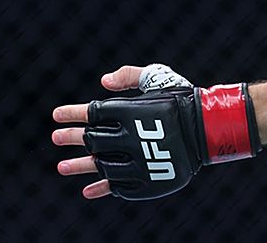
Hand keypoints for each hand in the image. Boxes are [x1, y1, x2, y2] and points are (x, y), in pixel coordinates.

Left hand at [52, 63, 257, 200]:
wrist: (211, 129)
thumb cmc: (181, 99)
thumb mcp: (156, 77)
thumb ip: (129, 76)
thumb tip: (104, 81)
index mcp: (130, 112)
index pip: (92, 113)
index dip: (71, 114)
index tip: (56, 115)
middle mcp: (131, 138)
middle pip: (92, 140)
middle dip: (71, 139)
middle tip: (56, 138)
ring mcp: (140, 162)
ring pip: (102, 166)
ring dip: (80, 166)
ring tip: (62, 166)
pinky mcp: (149, 181)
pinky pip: (120, 187)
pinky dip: (103, 188)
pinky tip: (89, 189)